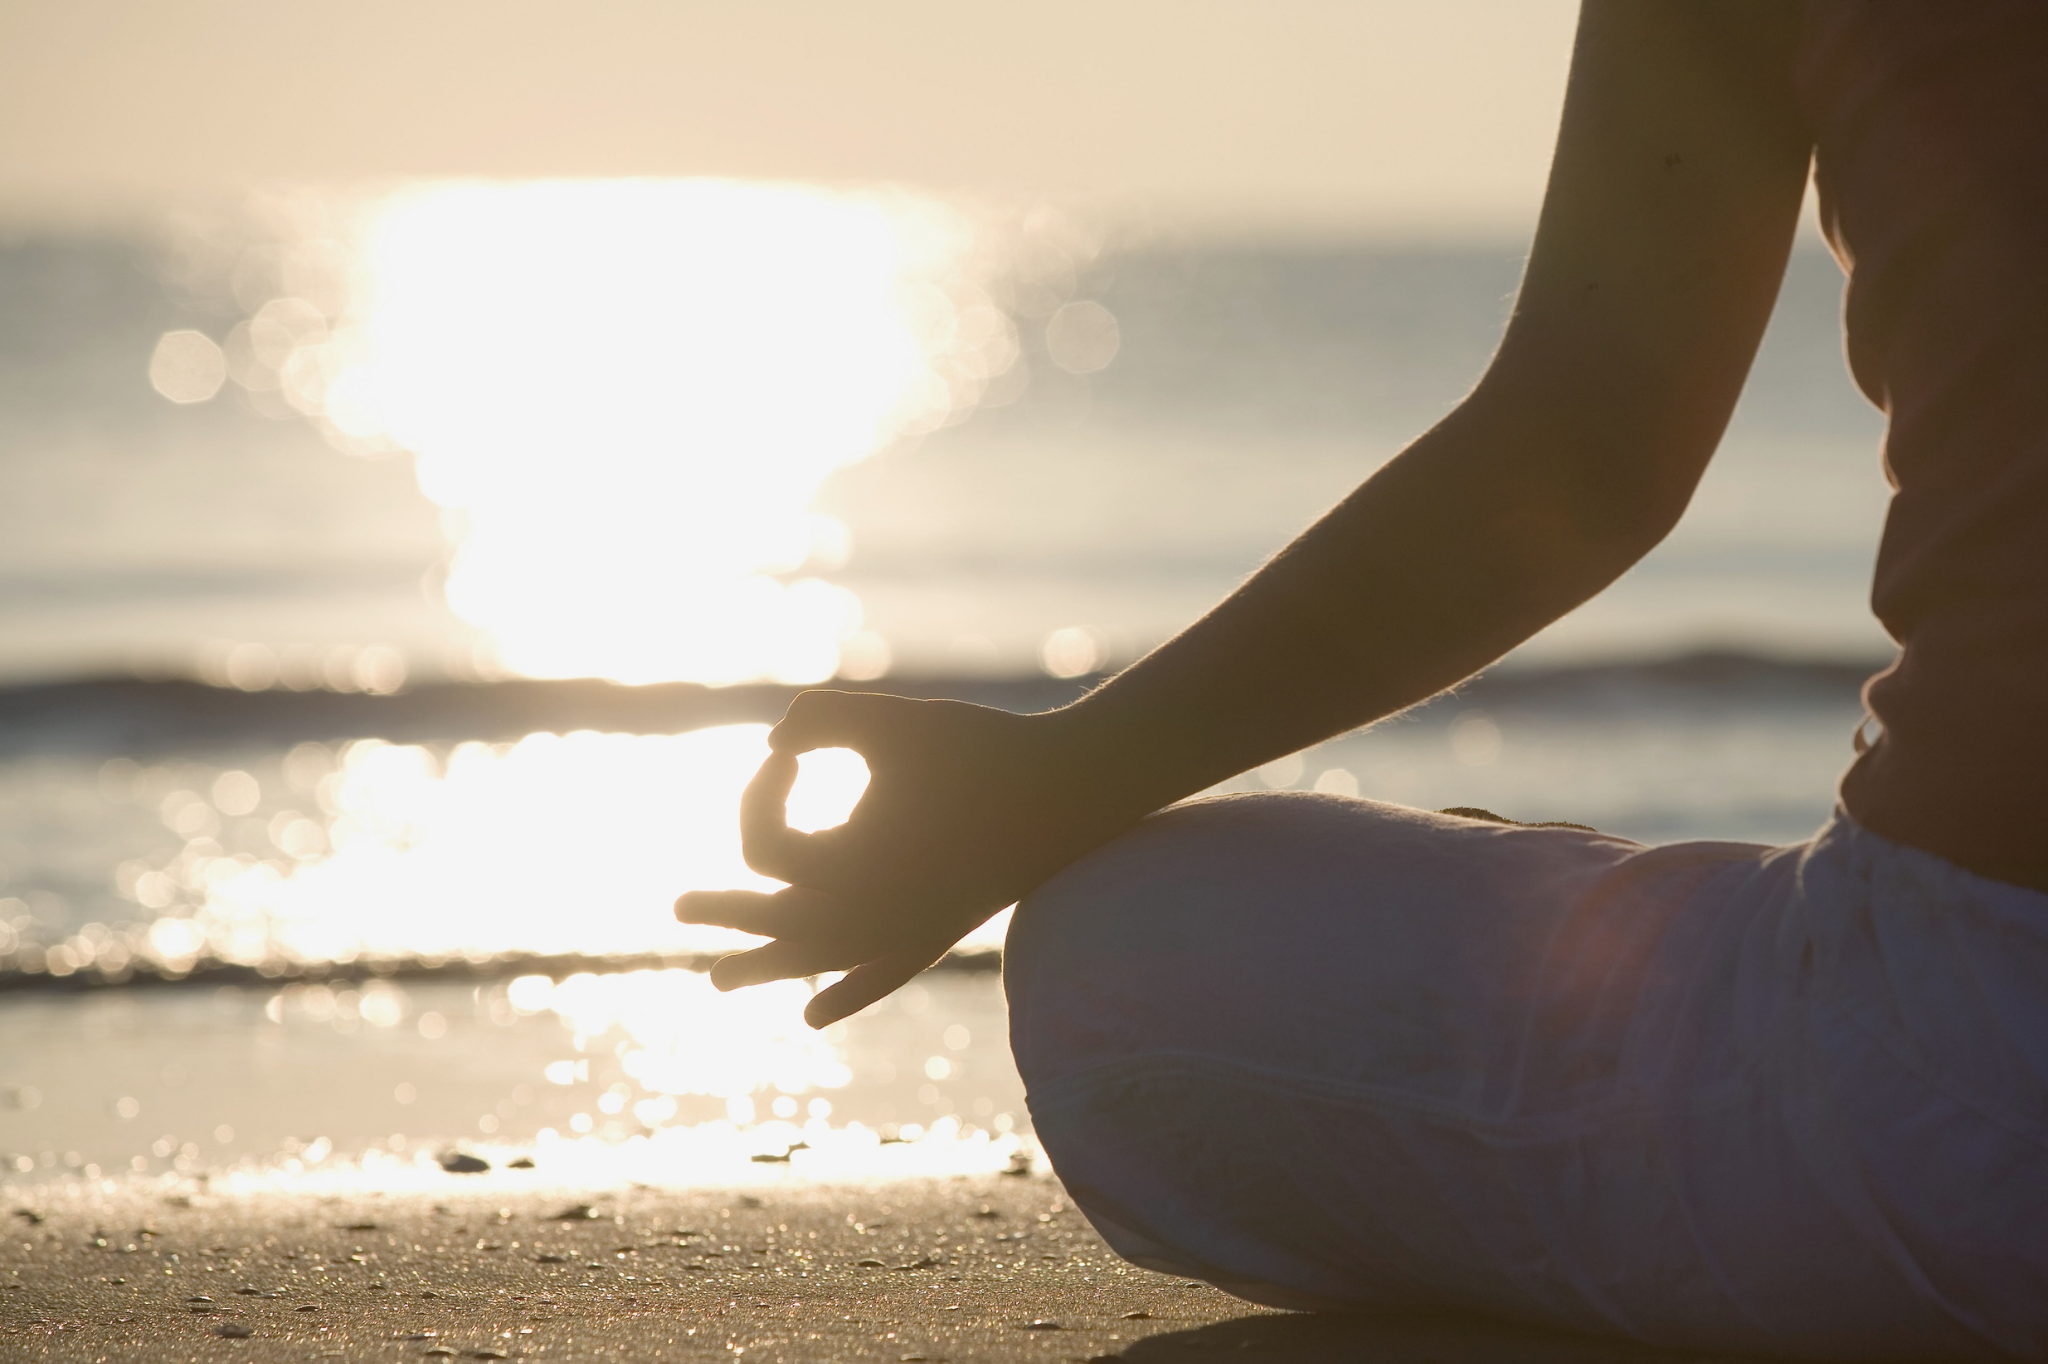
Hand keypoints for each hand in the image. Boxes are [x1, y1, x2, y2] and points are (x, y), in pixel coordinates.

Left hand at [674, 691, 1126, 1026]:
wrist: (1069, 790)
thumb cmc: (979, 749)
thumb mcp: (891, 721)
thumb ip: (823, 718)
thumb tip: (777, 737)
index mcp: (846, 867)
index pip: (765, 845)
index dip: (761, 790)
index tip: (786, 750)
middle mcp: (866, 915)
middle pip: (772, 924)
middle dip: (725, 911)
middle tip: (677, 910)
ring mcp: (903, 934)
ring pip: (818, 962)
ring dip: (767, 966)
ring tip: (718, 982)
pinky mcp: (939, 935)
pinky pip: (879, 977)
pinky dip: (846, 993)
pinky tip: (815, 1015)